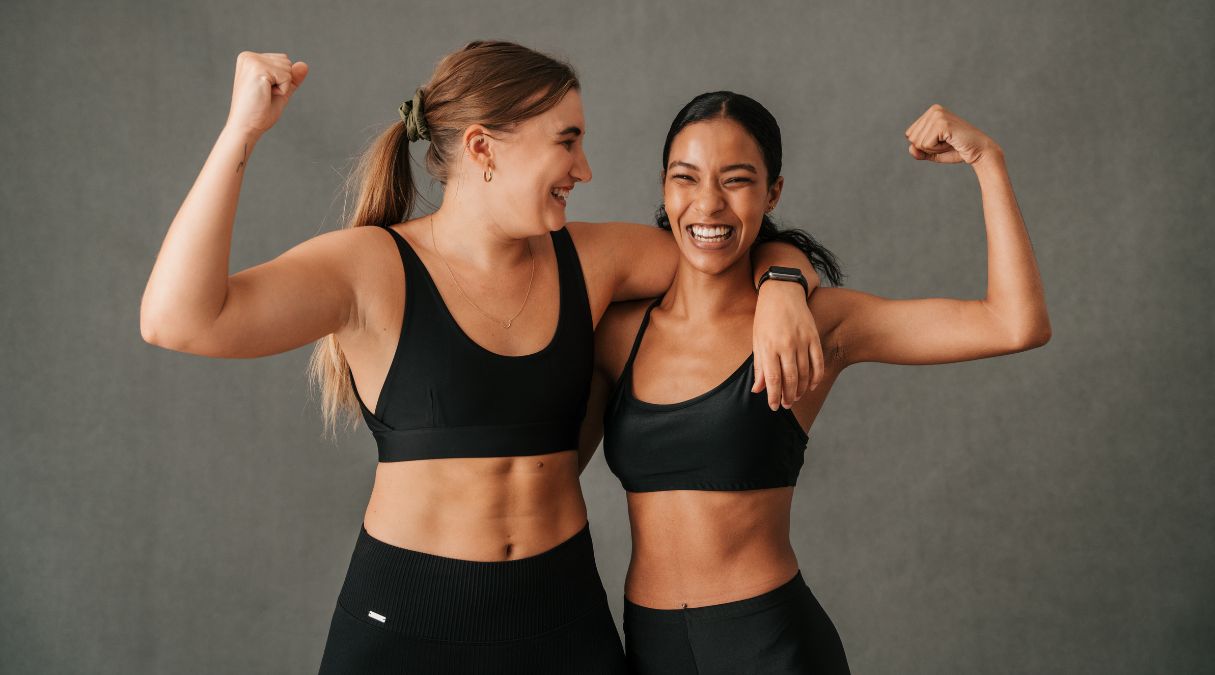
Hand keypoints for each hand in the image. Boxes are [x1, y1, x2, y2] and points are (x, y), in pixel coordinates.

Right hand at [225, 51, 308, 138]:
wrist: (246, 127)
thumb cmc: (260, 112)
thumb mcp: (281, 91)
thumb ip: (292, 77)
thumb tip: (304, 64)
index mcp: (249, 58)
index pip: (282, 60)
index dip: (281, 80)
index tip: (263, 91)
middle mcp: (248, 56)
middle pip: (287, 62)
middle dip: (283, 81)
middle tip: (264, 95)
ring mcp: (252, 61)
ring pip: (288, 68)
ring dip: (283, 86)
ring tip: (264, 95)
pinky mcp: (258, 69)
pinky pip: (287, 76)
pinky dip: (282, 90)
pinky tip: (266, 96)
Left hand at [752, 281, 823, 409]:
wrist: (782, 291)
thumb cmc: (765, 318)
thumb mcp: (757, 340)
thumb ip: (759, 366)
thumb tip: (757, 390)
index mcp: (769, 346)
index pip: (772, 378)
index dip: (774, 396)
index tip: (774, 407)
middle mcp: (786, 344)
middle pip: (791, 379)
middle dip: (789, 396)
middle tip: (787, 405)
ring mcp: (802, 340)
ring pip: (805, 373)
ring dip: (802, 389)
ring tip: (797, 397)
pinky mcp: (814, 336)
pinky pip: (818, 362)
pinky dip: (817, 377)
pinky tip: (812, 386)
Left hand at [904, 104, 999, 165]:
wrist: (979, 151)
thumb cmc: (957, 150)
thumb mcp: (933, 152)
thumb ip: (919, 151)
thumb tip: (911, 148)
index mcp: (931, 112)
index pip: (910, 134)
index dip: (924, 145)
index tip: (942, 141)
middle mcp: (934, 110)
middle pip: (912, 138)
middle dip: (927, 147)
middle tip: (947, 143)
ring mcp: (938, 115)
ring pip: (918, 142)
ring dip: (934, 148)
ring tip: (950, 142)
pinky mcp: (942, 124)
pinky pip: (926, 145)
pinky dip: (937, 149)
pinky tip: (951, 142)